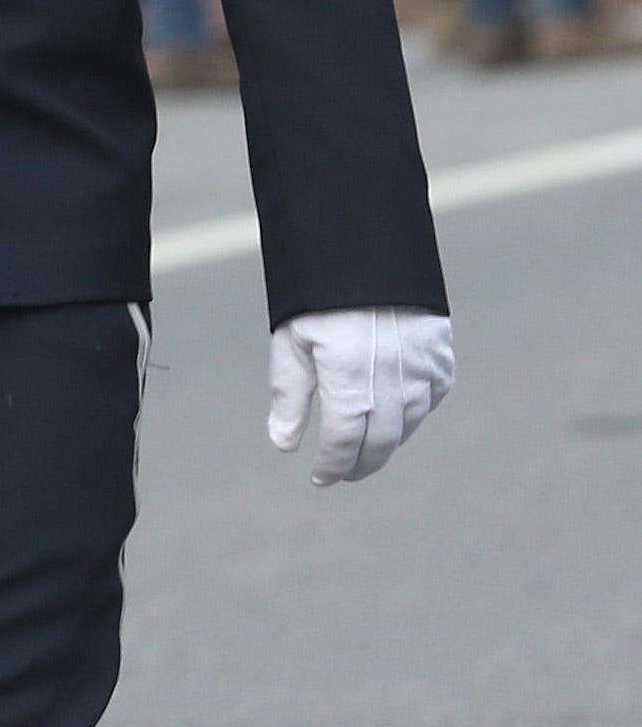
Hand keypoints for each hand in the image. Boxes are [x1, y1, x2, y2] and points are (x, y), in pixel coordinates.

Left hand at [267, 308, 453, 483]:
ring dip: (388, 443)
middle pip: (382, 440)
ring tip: (366, 452)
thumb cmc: (319, 297)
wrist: (368, 249)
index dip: (333, 464)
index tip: (320, 477)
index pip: (346, 440)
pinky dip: (415, 413)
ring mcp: (423, 368)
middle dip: (361, 463)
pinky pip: (431, 397)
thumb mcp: (292, 341)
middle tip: (343, 474)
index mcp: (350, 378)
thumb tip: (285, 444)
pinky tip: (397, 417)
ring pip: (410, 423)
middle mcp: (392, 379)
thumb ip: (290, 395)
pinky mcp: (441, 355)